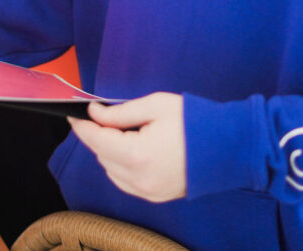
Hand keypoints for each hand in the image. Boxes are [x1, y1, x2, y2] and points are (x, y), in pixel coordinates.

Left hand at [68, 92, 185, 202]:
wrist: (229, 146)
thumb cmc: (195, 121)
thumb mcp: (155, 106)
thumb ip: (119, 112)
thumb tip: (94, 114)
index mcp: (136, 155)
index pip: (96, 140)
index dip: (81, 126)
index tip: (73, 115)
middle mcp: (139, 179)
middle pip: (102, 155)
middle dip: (99, 136)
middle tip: (105, 117)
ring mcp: (148, 191)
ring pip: (111, 171)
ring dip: (110, 152)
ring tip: (124, 132)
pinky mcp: (156, 196)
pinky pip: (125, 182)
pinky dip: (121, 166)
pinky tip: (132, 150)